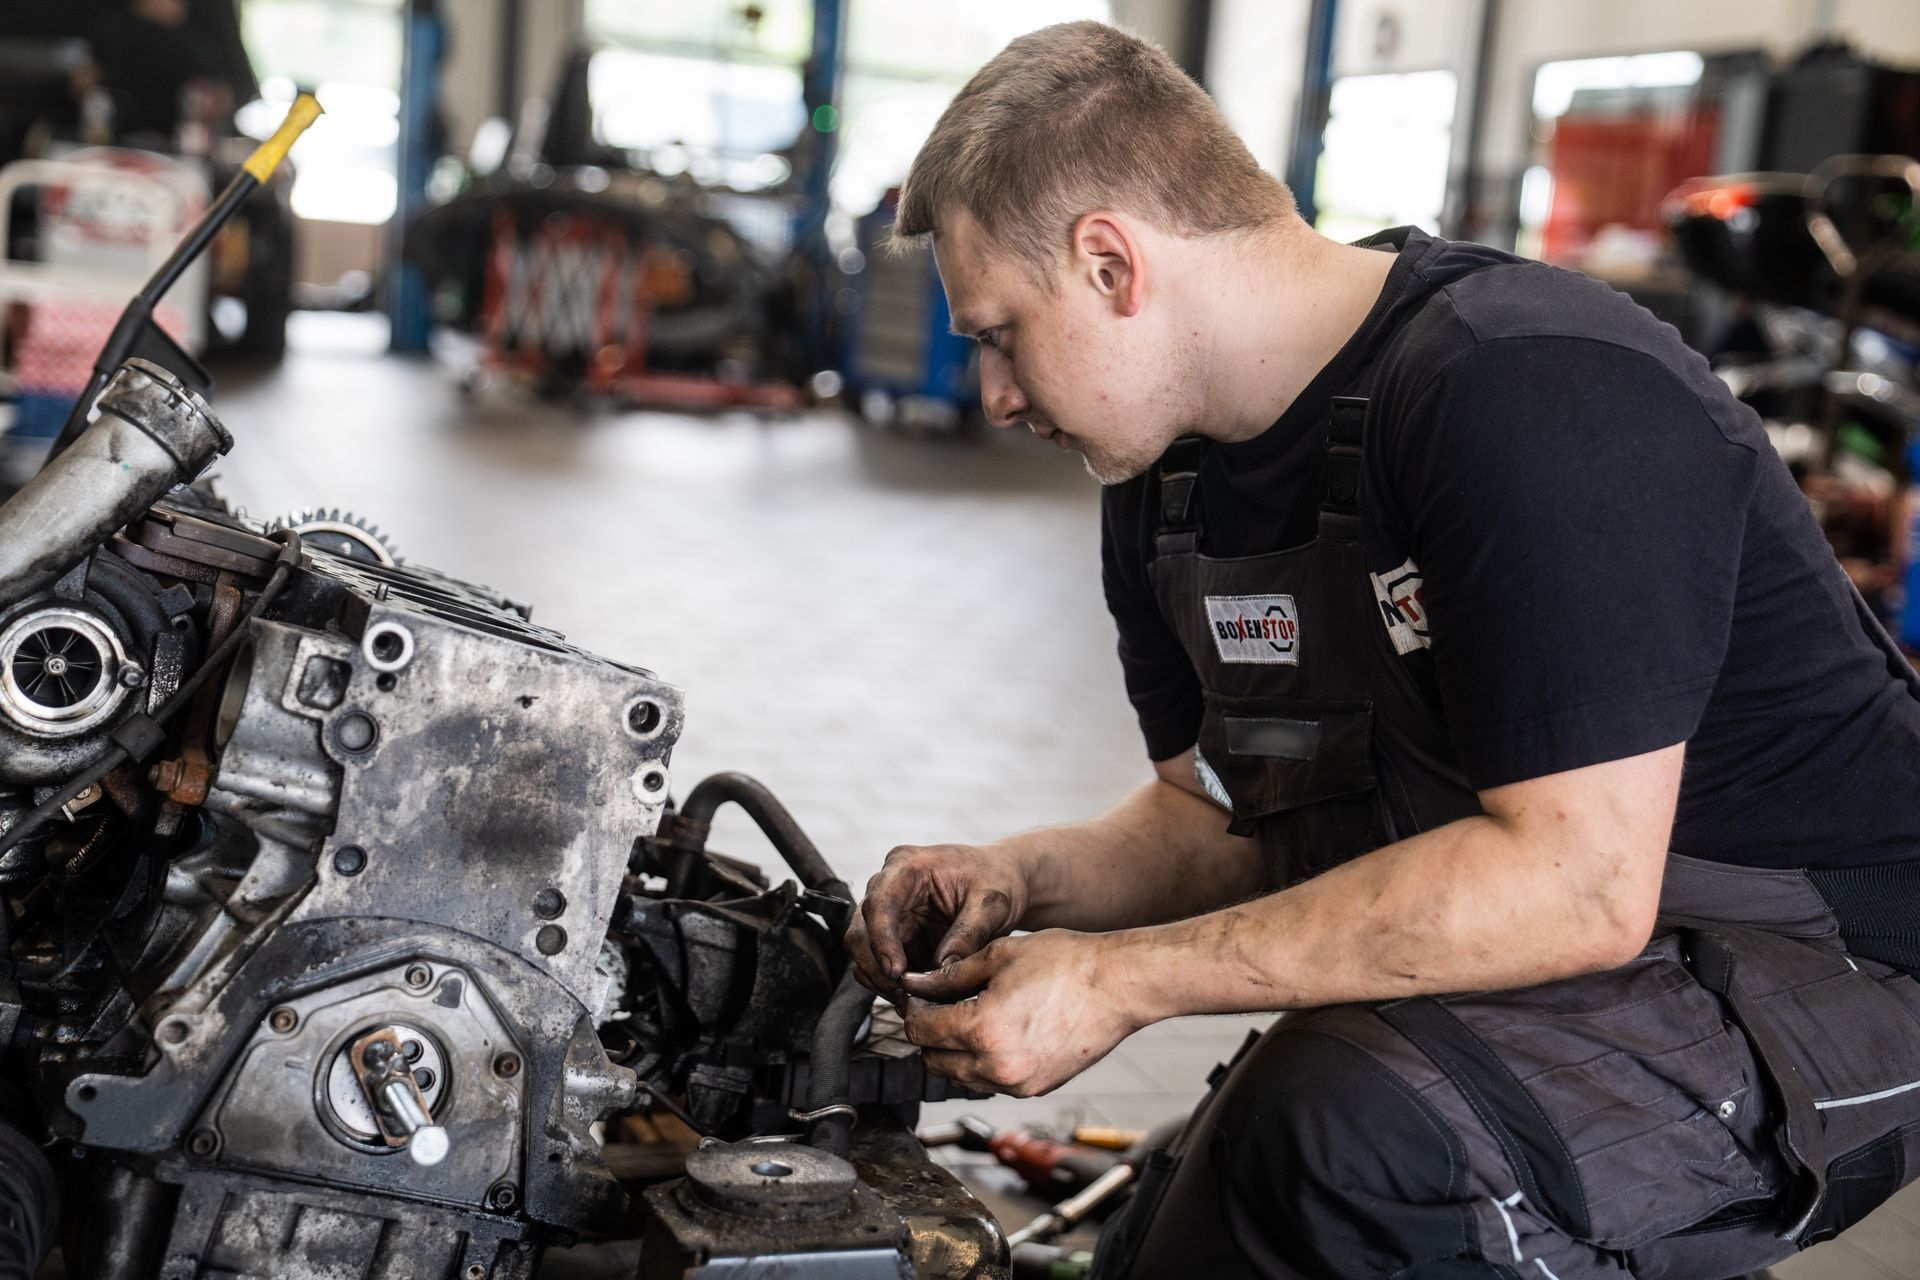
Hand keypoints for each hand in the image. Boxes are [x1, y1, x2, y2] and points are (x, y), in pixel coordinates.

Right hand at [845, 843, 1027, 1000]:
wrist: (1002, 882)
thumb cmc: (996, 879)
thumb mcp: (991, 903)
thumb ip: (968, 933)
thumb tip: (943, 969)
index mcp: (907, 865)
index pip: (879, 902)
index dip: (881, 939)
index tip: (895, 971)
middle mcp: (888, 887)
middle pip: (860, 931)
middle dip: (877, 967)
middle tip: (904, 995)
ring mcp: (889, 914)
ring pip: (864, 954)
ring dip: (882, 981)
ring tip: (913, 1001)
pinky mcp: (896, 938)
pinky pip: (880, 967)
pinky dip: (892, 985)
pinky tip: (916, 997)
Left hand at [900, 931, 1137, 1096]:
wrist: (1118, 985)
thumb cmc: (1066, 963)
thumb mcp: (998, 956)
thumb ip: (949, 975)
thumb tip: (916, 984)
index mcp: (982, 1030)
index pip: (920, 1030)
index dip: (914, 1008)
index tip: (921, 993)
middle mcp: (996, 1067)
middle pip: (932, 1060)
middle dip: (929, 1033)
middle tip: (940, 1005)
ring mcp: (1017, 1083)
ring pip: (959, 1077)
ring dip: (953, 1051)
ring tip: (969, 1016)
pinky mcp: (1035, 1088)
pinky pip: (990, 1082)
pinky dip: (982, 1063)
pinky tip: (996, 1032)